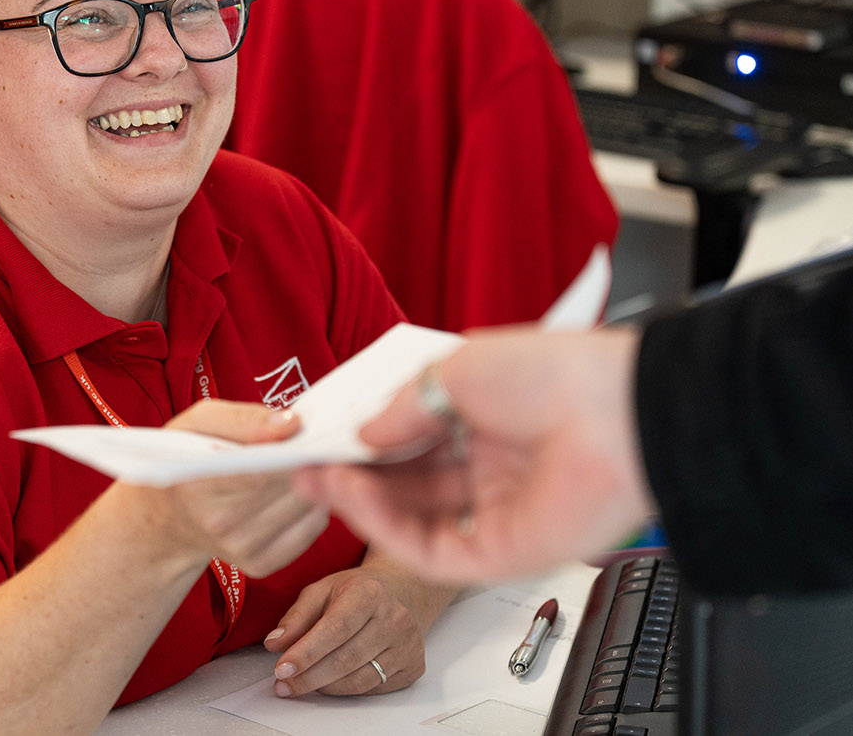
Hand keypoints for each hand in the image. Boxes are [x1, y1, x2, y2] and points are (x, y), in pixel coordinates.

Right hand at [137, 400, 329, 577]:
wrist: (168, 518)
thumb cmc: (187, 457)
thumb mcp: (198, 423)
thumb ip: (242, 419)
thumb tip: (292, 424)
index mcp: (197, 486)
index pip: (259, 472)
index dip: (294, 452)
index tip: (316, 432)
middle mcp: (221, 525)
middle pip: (290, 489)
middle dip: (315, 461)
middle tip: (331, 438)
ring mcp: (243, 550)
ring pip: (307, 508)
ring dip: (322, 481)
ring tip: (321, 457)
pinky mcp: (262, 565)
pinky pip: (311, 528)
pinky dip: (316, 503)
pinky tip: (308, 484)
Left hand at [262, 558, 450, 696]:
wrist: (401, 592)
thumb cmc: (356, 591)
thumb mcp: (321, 590)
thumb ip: (296, 617)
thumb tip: (275, 643)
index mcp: (369, 593)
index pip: (334, 629)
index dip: (306, 652)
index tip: (282, 668)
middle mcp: (394, 618)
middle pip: (346, 659)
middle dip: (309, 676)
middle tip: (284, 684)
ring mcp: (408, 645)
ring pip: (360, 680)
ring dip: (324, 687)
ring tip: (301, 684)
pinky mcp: (413, 666)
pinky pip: (374, 688)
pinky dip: (346, 689)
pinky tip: (329, 682)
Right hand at [297, 326, 653, 583]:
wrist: (621, 411)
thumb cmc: (556, 373)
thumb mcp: (455, 370)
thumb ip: (401, 409)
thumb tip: (361, 438)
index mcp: (489, 419)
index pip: (415, 438)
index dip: (366, 439)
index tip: (323, 435)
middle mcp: (493, 467)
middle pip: (407, 484)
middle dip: (352, 475)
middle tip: (304, 464)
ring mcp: (497, 513)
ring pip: (411, 521)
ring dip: (358, 501)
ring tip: (316, 476)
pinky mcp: (502, 554)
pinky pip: (430, 550)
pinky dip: (384, 527)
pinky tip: (352, 494)